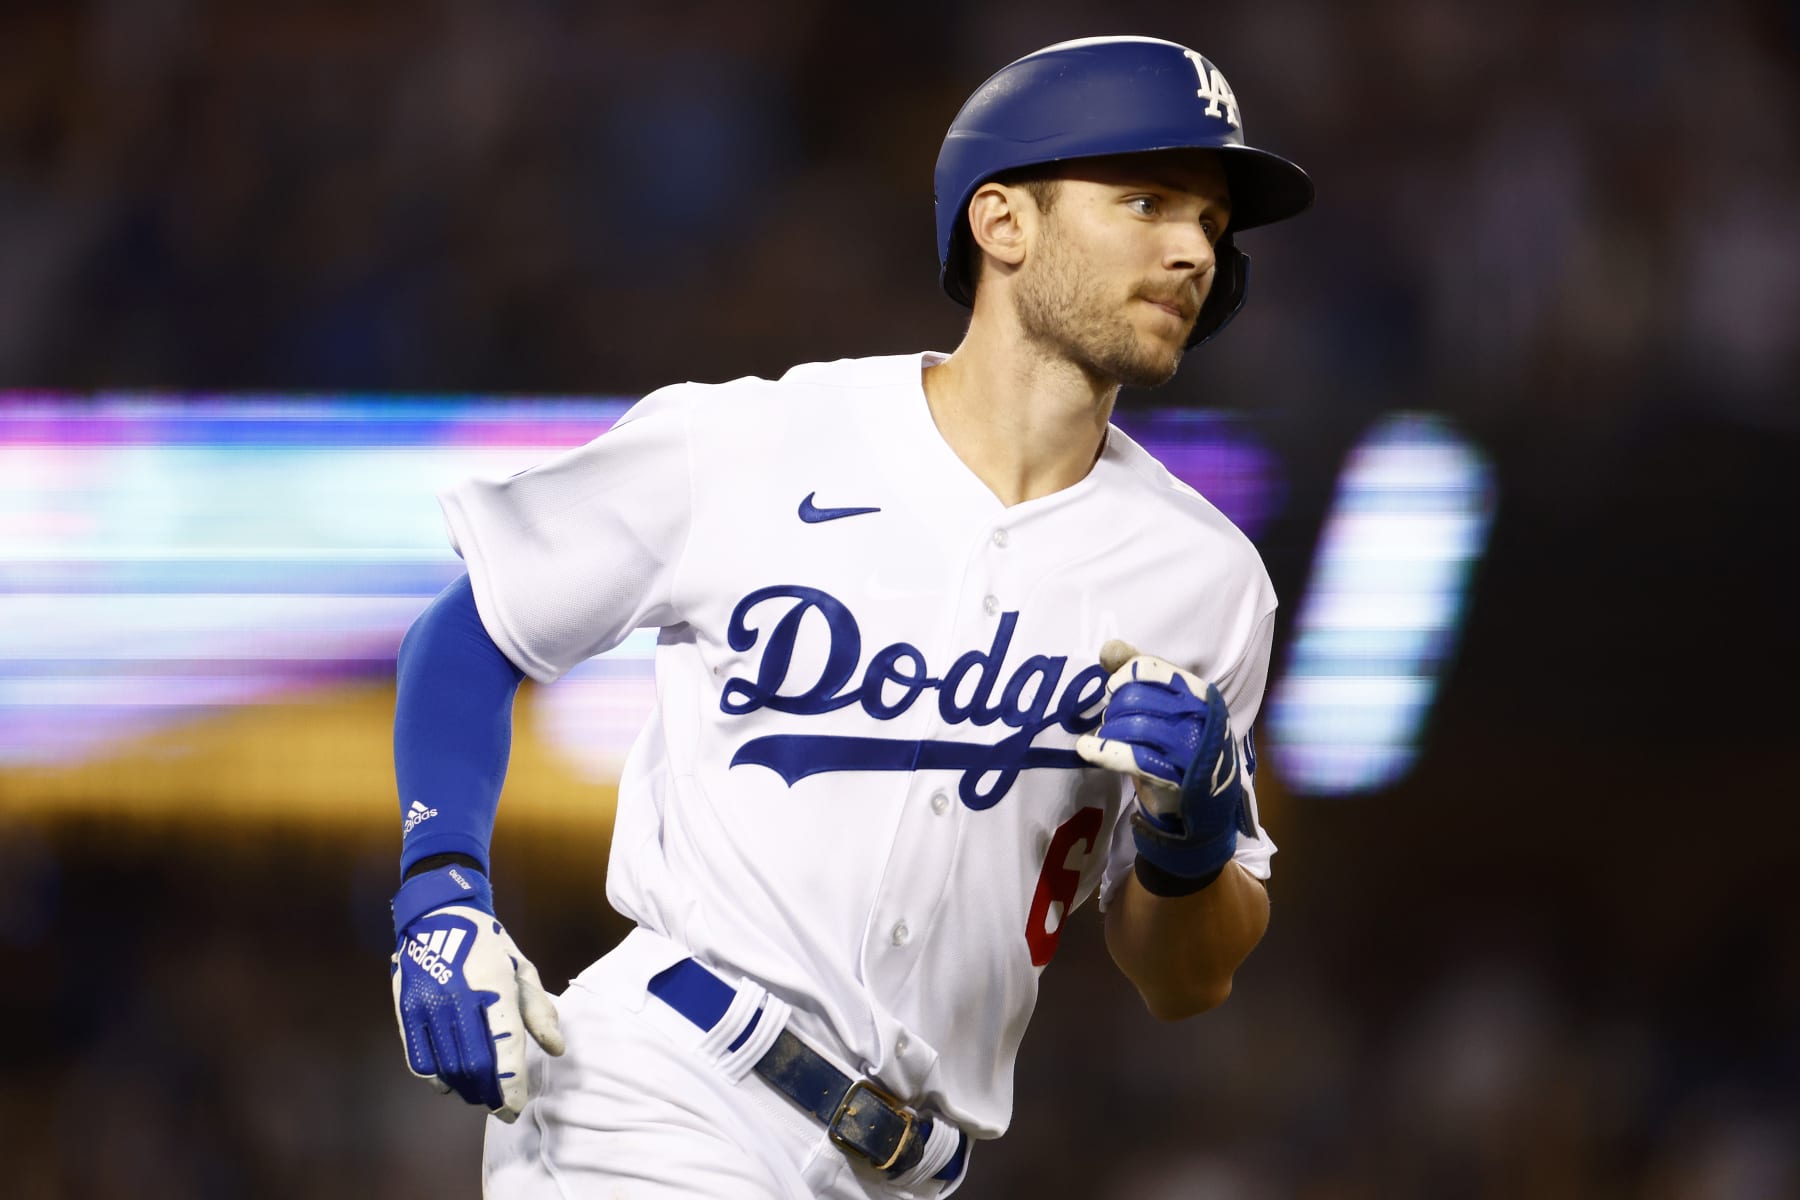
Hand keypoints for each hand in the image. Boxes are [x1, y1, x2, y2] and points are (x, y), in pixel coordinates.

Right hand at [389, 864, 564, 1121]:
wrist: (437, 915)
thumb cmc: (488, 945)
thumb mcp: (522, 969)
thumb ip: (539, 1011)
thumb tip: (556, 1050)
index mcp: (494, 985)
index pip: (505, 1047)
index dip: (512, 1084)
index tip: (517, 1107)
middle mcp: (459, 997)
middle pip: (475, 1064)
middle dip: (490, 1093)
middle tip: (501, 1107)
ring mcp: (428, 1004)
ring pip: (448, 1067)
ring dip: (467, 1089)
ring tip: (481, 1096)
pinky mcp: (406, 1010)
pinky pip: (420, 1060)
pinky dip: (437, 1079)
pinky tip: (452, 1084)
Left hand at [1075, 640, 1247, 887]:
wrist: (1202, 808)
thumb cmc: (1178, 747)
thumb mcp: (1165, 706)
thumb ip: (1138, 673)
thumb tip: (1109, 647)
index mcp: (1199, 694)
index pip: (1151, 667)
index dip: (1124, 675)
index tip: (1115, 687)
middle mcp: (1200, 717)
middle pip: (1136, 695)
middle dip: (1113, 705)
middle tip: (1110, 717)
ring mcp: (1190, 749)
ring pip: (1132, 724)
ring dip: (1108, 729)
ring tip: (1105, 736)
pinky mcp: (1175, 778)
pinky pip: (1132, 756)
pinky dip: (1103, 750)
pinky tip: (1087, 748)